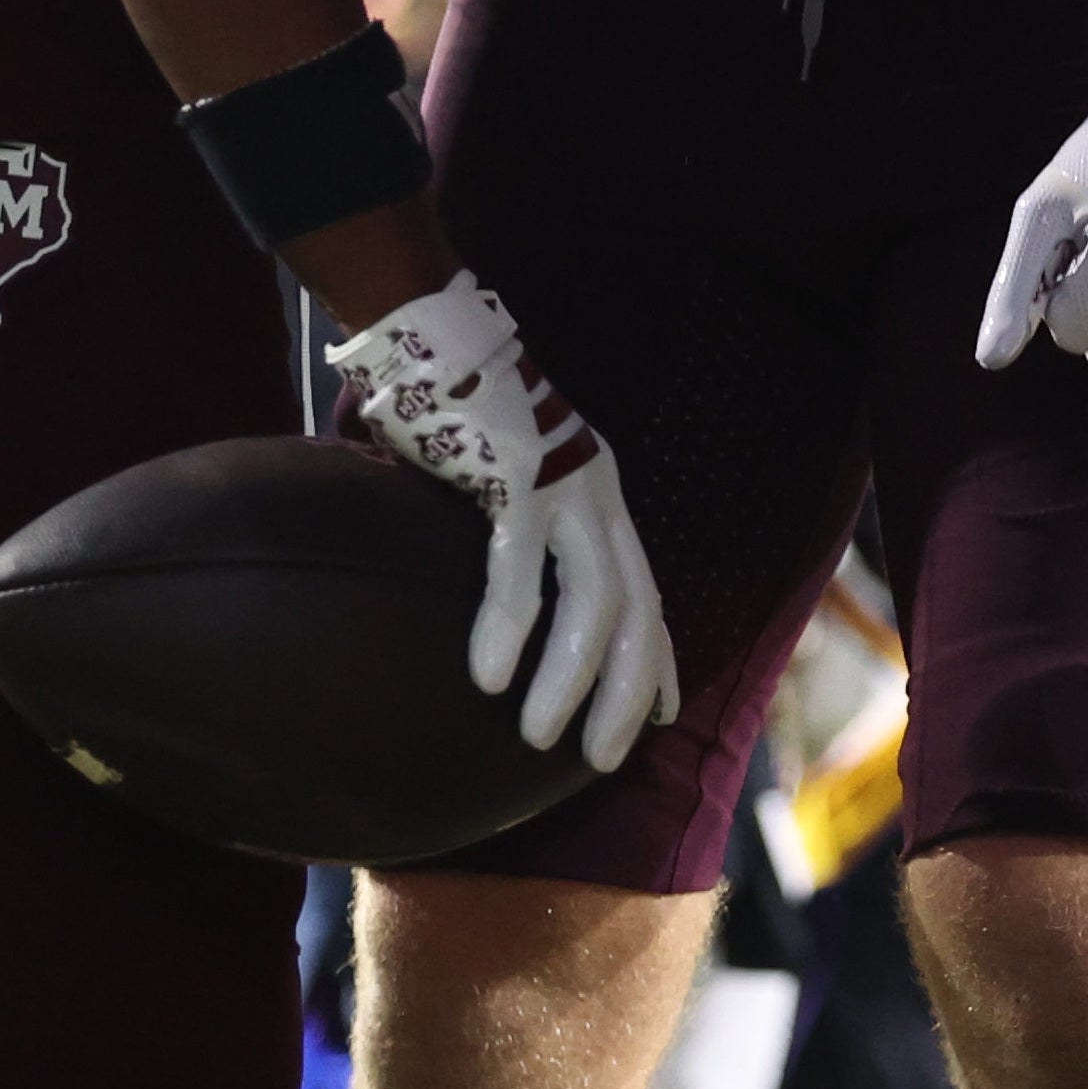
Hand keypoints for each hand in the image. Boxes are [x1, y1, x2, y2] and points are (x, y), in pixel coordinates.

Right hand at [326, 273, 679, 772]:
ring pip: (592, 602)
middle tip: (598, 760)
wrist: (431, 328)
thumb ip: (514, 531)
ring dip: (570, 677)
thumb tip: (494, 593)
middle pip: (636, 611)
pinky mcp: (517, 477)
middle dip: (623, 692)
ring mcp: (563, 485)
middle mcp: (597, 493)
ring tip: (540, 735)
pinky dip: (509, 626)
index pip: (647, 593)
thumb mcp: (506, 479)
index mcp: (599, 496)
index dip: (656, 661)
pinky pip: (520, 568)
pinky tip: (487, 676)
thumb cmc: (457, 410)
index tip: (655, 720)